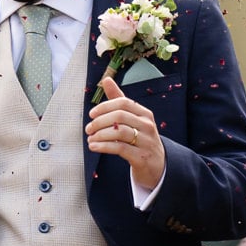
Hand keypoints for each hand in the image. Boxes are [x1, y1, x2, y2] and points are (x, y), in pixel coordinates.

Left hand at [86, 77, 164, 192]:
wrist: (157, 166)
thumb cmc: (140, 139)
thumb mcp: (132, 119)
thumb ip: (119, 100)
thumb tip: (106, 79)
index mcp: (144, 114)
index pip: (123, 103)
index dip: (104, 107)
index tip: (91, 114)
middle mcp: (147, 126)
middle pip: (119, 116)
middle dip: (99, 122)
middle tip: (88, 129)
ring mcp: (146, 142)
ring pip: (119, 132)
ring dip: (100, 135)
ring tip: (90, 139)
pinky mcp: (141, 157)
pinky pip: (120, 148)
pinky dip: (103, 146)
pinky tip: (94, 147)